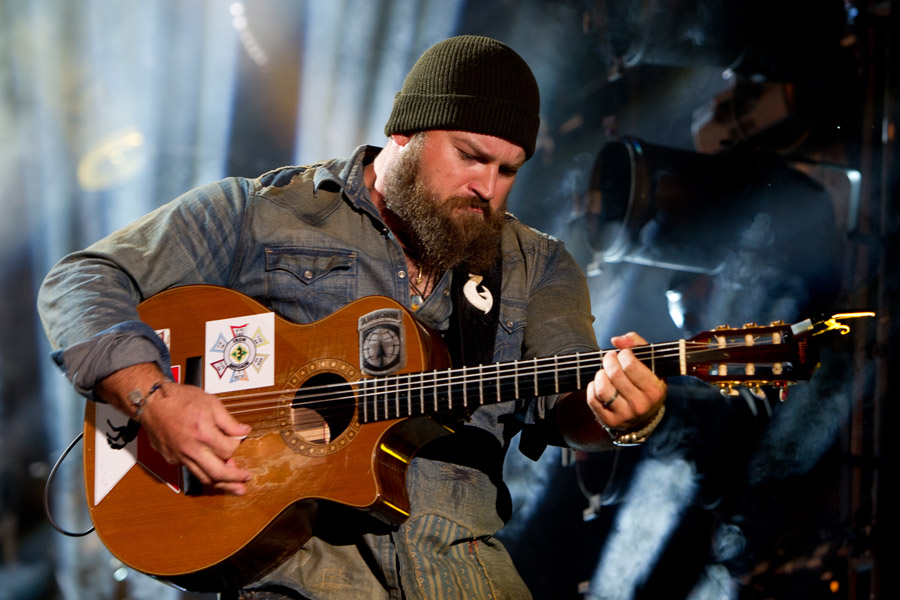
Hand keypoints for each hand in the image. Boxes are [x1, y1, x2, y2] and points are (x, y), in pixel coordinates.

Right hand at [139, 381, 253, 494]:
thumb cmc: (180, 399)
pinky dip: (203, 472)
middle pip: (217, 473)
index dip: (237, 446)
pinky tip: (212, 471)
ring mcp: (180, 456)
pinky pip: (190, 469)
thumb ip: (229, 422)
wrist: (152, 402)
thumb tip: (244, 432)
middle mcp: (191, 449)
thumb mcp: (211, 403)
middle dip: (234, 480)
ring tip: (234, 488)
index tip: (238, 440)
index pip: (228, 450)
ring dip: (220, 484)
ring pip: (203, 477)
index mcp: (203, 434)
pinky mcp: (171, 459)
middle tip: (245, 483)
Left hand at [586, 332, 666, 430]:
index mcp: (655, 390)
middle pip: (615, 374)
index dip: (623, 354)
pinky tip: (599, 384)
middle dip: (609, 360)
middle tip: (610, 358)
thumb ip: (637, 345)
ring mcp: (625, 415)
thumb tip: (616, 340)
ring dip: (600, 375)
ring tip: (604, 372)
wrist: (644, 417)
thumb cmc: (646, 384)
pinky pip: (593, 399)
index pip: (630, 365)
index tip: (624, 353)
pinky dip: (592, 387)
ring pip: (603, 388)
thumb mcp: (651, 364)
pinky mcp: (610, 421)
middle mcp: (641, 405)